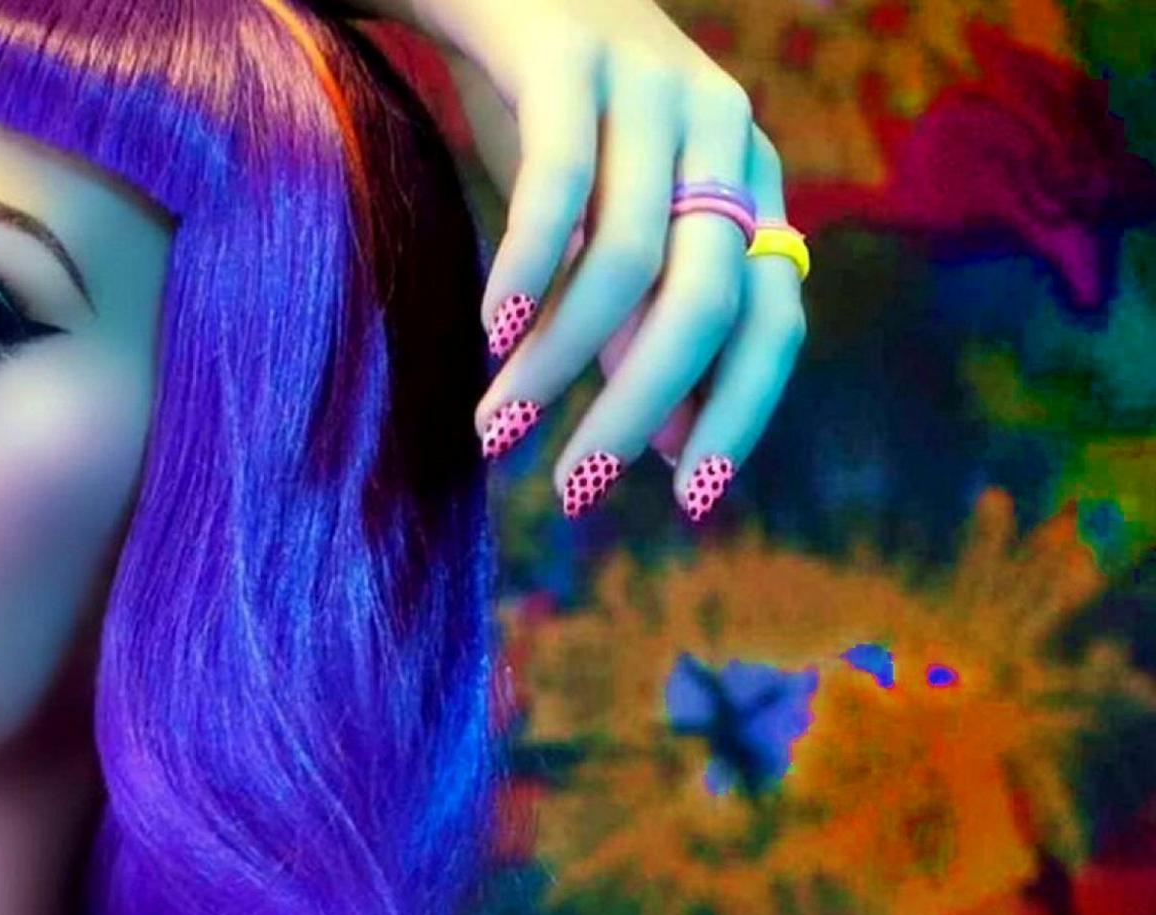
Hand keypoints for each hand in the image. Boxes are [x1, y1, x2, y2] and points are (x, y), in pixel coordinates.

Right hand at [410, 0, 807, 522]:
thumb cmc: (544, 107)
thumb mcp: (599, 223)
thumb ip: (635, 322)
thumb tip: (664, 445)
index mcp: (746, 176)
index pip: (773, 317)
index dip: (739, 413)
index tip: (687, 504)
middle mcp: (722, 130)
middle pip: (710, 301)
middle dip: (641, 409)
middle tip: (574, 490)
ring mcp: (653, 88)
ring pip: (630, 259)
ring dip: (559, 362)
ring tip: (497, 427)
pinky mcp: (573, 61)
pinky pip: (560, 186)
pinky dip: (526, 271)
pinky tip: (491, 336)